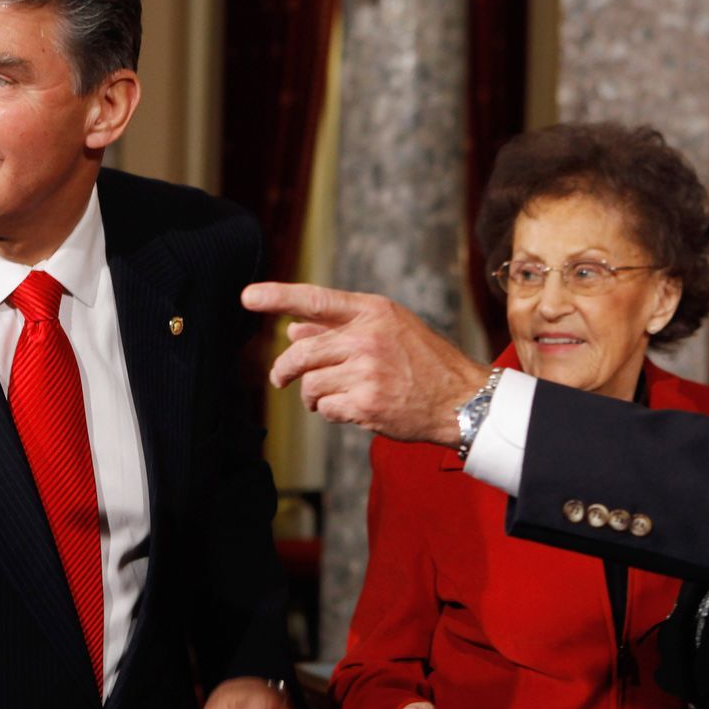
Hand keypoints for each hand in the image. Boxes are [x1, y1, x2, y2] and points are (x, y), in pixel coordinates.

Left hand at [241, 282, 488, 446]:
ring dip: (312, 395)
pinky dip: (331, 411)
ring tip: (330, 397)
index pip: (315, 300)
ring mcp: (367, 371)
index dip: (277, 297)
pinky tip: (353, 408)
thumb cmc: (423, 361)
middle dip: (283, 370)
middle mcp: (367, 337)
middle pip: (302, 352)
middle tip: (279, 379)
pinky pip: (326, 408)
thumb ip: (340, 327)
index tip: (247, 297)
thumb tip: (293, 330)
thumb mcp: (388, 329)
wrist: (461, 398)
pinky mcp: (367, 404)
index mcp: (372, 311)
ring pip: (310, 384)